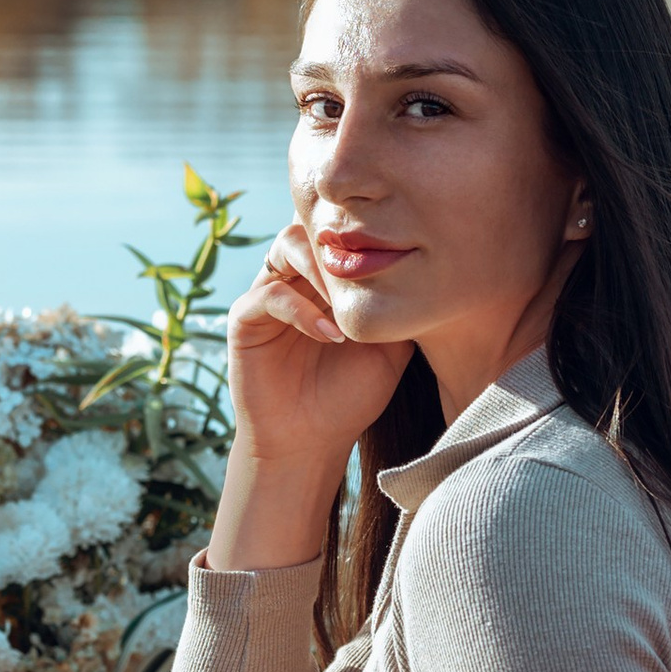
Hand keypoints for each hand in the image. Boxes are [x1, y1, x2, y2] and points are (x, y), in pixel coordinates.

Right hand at [209, 221, 407, 569]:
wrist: (311, 444)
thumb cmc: (349, 399)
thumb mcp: (389, 348)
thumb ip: (398, 307)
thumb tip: (425, 270)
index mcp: (326, 281)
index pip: (340, 234)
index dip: (363, 235)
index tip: (395, 252)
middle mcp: (295, 279)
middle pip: (311, 227)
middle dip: (341, 244)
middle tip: (370, 270)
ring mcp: (268, 295)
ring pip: (287, 246)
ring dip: (320, 267)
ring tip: (347, 302)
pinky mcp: (245, 320)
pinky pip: (269, 294)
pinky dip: (301, 309)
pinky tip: (330, 335)